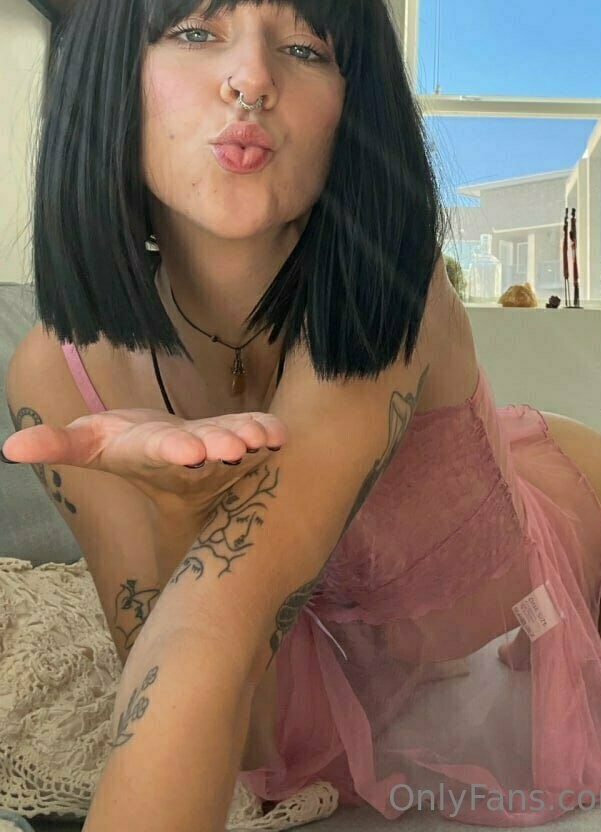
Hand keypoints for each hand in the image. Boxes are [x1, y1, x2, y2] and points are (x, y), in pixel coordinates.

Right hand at [0, 408, 288, 504]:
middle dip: (220, 447)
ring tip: (264, 437)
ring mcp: (222, 456)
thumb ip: (58, 445)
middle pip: (208, 455)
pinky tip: (281, 432)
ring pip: (239, 450)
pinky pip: (261, 439)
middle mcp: (192, 461)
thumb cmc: (128, 446)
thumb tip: (10, 448)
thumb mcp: (91, 442)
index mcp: (153, 455)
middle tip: (235, 447)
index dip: (176, 452)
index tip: (188, 451)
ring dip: (251, 442)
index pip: (163, 454)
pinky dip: (271, 435)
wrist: (170, 461)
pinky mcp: (246, 443)